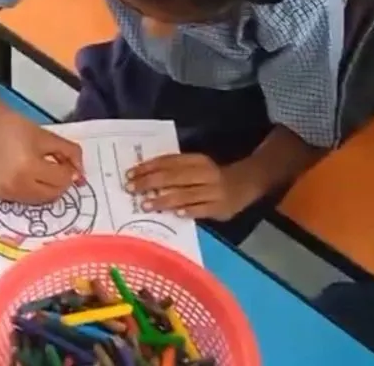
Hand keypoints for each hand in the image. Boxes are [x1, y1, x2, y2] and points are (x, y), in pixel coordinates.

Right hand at [0, 106, 82, 204]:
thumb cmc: (18, 127)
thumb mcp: (49, 137)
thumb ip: (70, 154)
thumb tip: (80, 176)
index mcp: (29, 167)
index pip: (61, 180)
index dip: (68, 171)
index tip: (63, 160)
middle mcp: (15, 184)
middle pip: (52, 195)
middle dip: (59, 182)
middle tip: (55, 167)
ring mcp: (4, 192)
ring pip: (39, 201)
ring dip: (46, 189)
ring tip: (41, 170)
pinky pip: (23, 200)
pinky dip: (31, 191)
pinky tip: (26, 175)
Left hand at [125, 154, 253, 220]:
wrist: (244, 184)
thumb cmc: (210, 176)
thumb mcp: (195, 167)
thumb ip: (174, 171)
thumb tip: (143, 177)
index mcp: (197, 160)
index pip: (169, 162)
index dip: (148, 167)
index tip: (130, 174)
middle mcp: (205, 173)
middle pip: (174, 177)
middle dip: (150, 182)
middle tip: (131, 189)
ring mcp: (213, 191)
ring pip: (185, 194)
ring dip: (164, 200)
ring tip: (145, 205)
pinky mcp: (219, 208)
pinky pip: (201, 209)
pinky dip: (188, 211)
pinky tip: (175, 213)